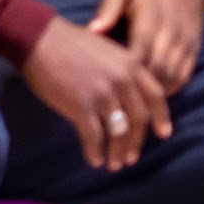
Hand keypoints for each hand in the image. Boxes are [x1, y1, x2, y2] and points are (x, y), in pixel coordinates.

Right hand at [21, 16, 172, 170]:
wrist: (40, 38)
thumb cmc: (71, 43)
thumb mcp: (109, 51)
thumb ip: (124, 72)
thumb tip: (128, 98)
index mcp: (132, 65)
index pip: (156, 97)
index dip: (161, 118)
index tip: (163, 134)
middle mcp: (123, 81)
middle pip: (138, 119)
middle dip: (136, 142)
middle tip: (131, 158)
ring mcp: (103, 94)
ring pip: (118, 132)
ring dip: (117, 152)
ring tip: (114, 165)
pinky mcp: (81, 106)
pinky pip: (94, 137)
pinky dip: (95, 152)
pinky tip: (94, 160)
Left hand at [88, 0, 203, 94]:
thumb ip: (108, 9)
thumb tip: (92, 31)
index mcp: (151, 13)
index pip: (141, 47)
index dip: (127, 68)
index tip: (110, 81)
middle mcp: (172, 29)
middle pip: (158, 67)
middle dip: (140, 86)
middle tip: (120, 96)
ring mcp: (186, 40)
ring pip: (172, 75)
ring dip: (155, 91)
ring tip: (134, 100)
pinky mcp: (195, 47)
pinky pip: (185, 74)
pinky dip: (170, 87)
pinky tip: (153, 92)